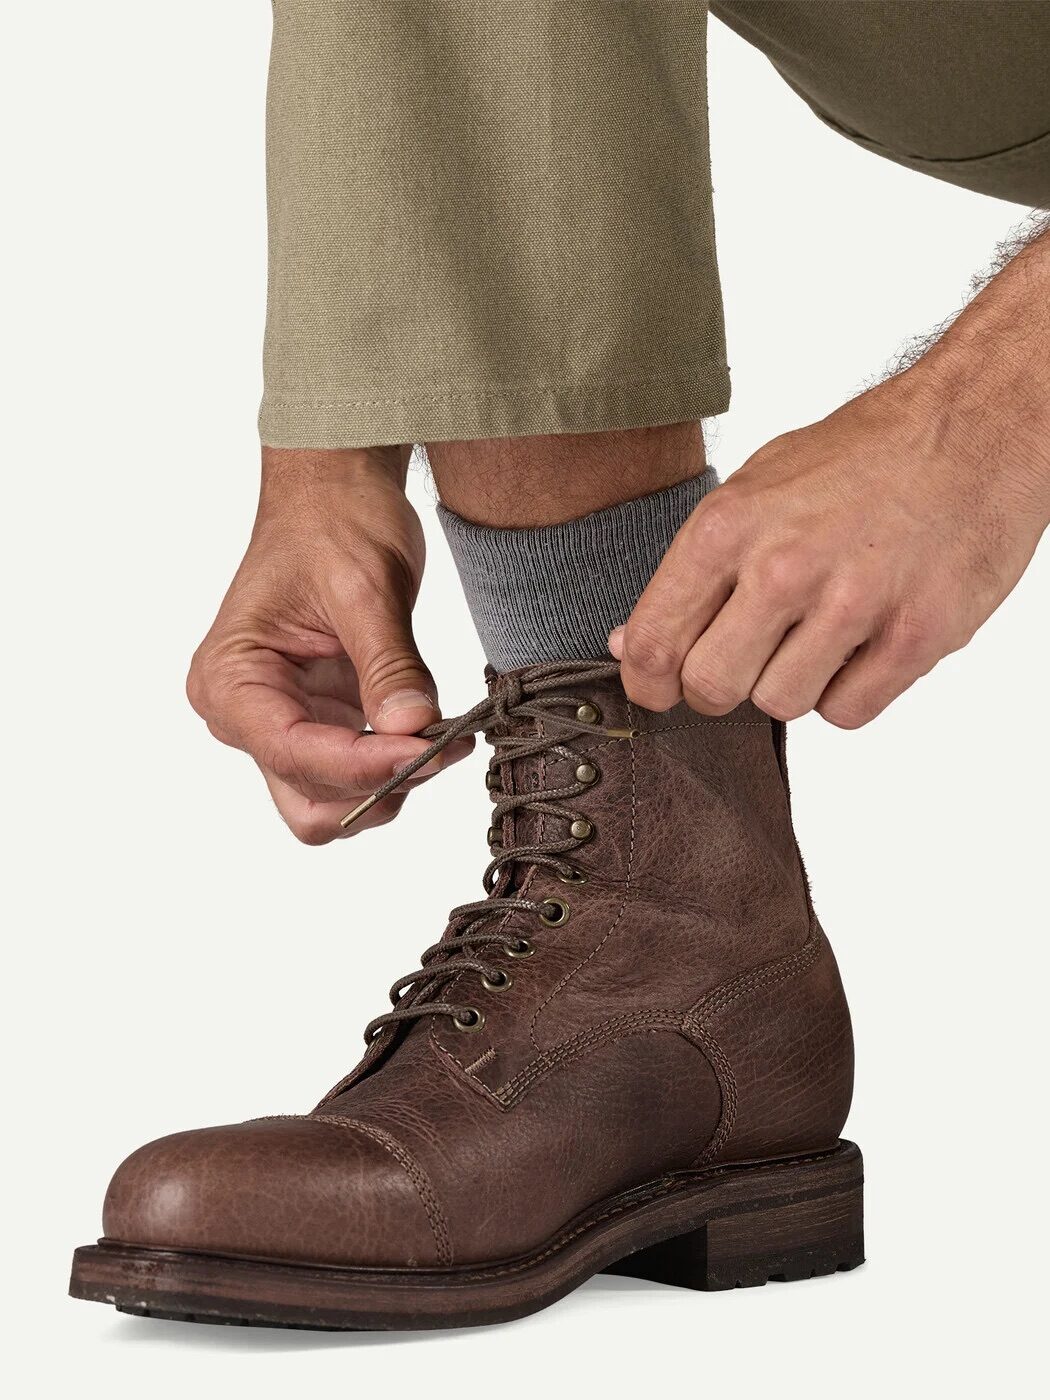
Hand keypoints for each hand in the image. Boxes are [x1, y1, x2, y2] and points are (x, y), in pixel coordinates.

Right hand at [187, 446, 470, 842]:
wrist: (336, 492)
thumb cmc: (333, 522)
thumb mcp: (366, 587)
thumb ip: (389, 662)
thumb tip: (414, 726)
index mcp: (230, 678)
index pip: (292, 752)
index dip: (363, 764)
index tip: (427, 748)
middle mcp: (243, 714)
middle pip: (307, 798)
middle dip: (374, 787)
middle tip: (441, 749)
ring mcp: (282, 724)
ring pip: (331, 801)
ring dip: (388, 785)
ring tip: (444, 737)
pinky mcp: (321, 722)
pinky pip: (355, 772)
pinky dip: (395, 766)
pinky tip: (434, 730)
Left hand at [611, 367, 1047, 727]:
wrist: (976, 426)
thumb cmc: (864, 456)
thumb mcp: (759, 486)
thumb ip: (694, 569)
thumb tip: (630, 644)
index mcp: (730, 526)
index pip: (654, 643)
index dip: (649, 683)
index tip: (661, 689)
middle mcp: (784, 566)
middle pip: (711, 688)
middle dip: (723, 686)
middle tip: (752, 656)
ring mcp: (853, 604)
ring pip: (781, 705)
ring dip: (795, 683)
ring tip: (823, 631)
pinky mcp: (916, 636)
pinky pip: (848, 714)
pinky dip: (851, 692)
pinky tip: (865, 643)